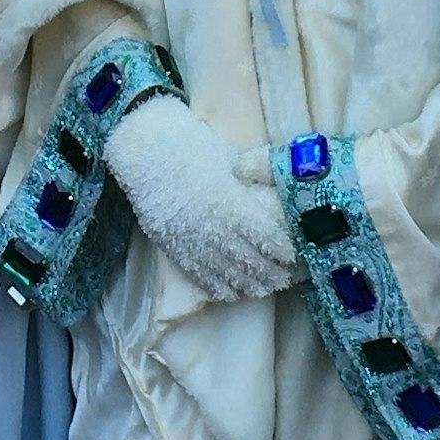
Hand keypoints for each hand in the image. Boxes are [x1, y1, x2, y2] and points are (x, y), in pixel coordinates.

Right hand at [103, 95, 300, 301]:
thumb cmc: (191, 147)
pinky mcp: (173, 247)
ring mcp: (189, 240)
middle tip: (287, 280)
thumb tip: (272, 194)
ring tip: (265, 289)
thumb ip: (249, 181)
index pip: (262, 235)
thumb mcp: (228, 159)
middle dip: (269, 272)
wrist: (145, 150)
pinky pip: (198, 274)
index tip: (294, 257)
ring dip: (247, 284)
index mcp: (227, 203)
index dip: (280, 249)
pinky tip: (231, 293)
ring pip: (224, 272)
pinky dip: (217, 286)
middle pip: (246, 259)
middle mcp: (209, 227)